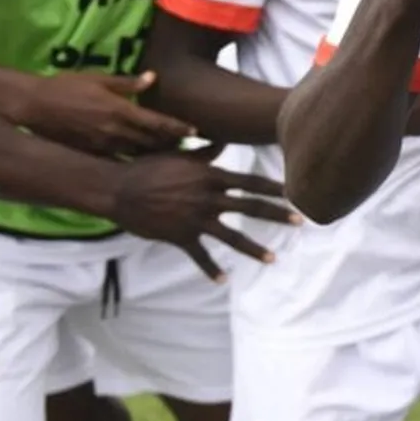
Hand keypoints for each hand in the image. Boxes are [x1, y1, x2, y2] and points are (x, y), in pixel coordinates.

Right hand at [16, 70, 193, 156]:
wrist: (34, 106)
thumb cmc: (66, 87)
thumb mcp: (98, 79)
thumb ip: (127, 83)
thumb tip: (153, 78)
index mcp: (121, 110)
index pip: (158, 123)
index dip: (178, 128)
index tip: (195, 132)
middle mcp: (116, 131)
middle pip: (153, 143)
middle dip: (172, 146)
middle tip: (189, 147)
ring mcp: (104, 146)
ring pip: (138, 155)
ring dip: (155, 156)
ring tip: (171, 158)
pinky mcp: (92, 154)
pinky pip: (118, 162)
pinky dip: (133, 163)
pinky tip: (142, 166)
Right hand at [107, 141, 294, 280]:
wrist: (118, 188)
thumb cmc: (147, 166)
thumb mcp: (178, 155)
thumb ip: (204, 151)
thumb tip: (223, 141)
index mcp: (210, 176)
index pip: (250, 182)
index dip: (274, 187)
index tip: (294, 193)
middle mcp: (208, 198)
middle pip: (250, 207)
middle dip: (277, 215)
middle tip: (301, 222)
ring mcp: (195, 219)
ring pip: (231, 236)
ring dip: (254, 249)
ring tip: (273, 259)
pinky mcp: (180, 236)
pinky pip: (200, 255)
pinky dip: (211, 269)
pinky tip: (223, 280)